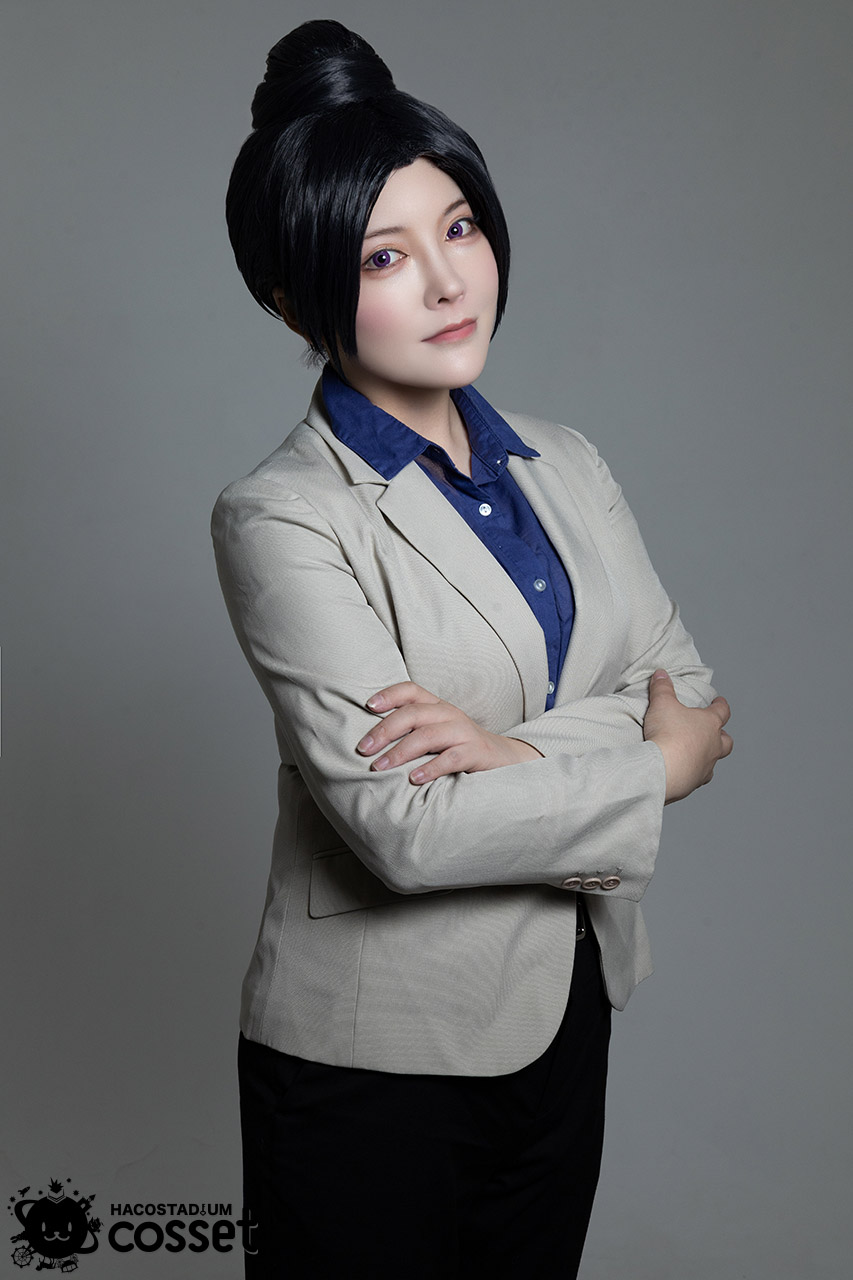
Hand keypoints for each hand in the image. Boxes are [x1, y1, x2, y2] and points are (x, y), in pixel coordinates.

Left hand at [357, 682, 542, 783]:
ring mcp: (464, 732)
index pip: (411, 690)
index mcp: (437, 706)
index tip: (368, 706)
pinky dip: (430, 768)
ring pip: (428, 735)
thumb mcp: (437, 732)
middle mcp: (449, 714)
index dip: (389, 695)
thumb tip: (371, 741)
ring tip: (380, 767)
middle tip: (364, 748)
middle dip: (385, 730)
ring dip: (400, 751)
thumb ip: (412, 731)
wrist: (506, 759)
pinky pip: (451, 758)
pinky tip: (414, 779)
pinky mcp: (476, 752)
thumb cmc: (461, 747)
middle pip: (413, 714)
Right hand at [643, 670, 732, 802]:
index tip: (720, 701)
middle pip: (727, 741)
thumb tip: (661, 674)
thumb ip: (662, 688)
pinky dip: (694, 773)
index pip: (722, 711)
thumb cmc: (668, 734)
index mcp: (709, 724)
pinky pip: (698, 778)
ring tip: (699, 754)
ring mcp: (705, 766)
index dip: (721, 705)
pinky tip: (684, 771)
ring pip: (714, 762)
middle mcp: (713, 746)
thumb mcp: (662, 704)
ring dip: (709, 757)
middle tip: (715, 733)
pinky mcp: (694, 783)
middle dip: (722, 736)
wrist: (663, 769)